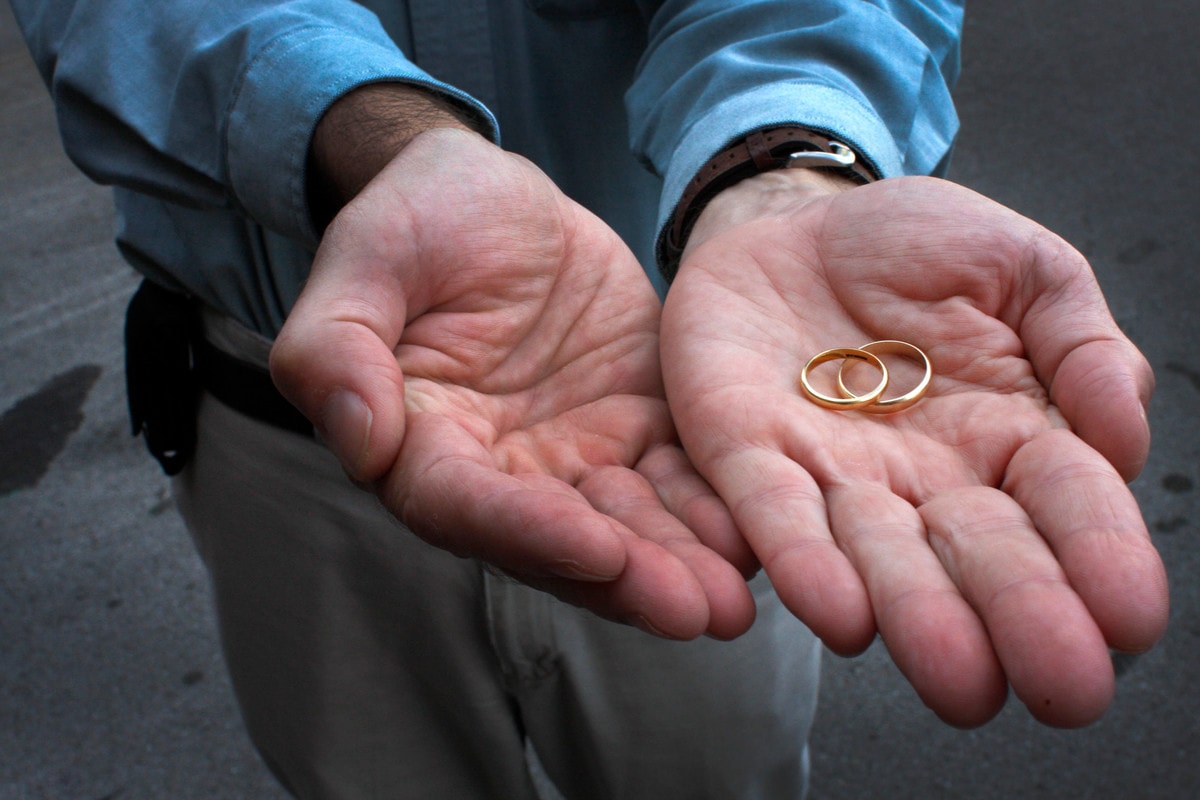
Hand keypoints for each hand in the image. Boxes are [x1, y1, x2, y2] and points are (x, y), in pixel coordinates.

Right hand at [271, 129, 754, 640]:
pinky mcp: (637, 424)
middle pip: (562, 539)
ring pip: (629, 521)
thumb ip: (336, 347)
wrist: (493, 193)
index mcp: (424, 440)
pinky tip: (759, 535)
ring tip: (737, 600)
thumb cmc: (417, 219)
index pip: (467, 505)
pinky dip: (714, 507)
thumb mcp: (366, 259)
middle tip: (696, 611)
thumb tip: (360, 442)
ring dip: (681, 564)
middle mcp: (501, 468)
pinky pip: (679, 472)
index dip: (530, 531)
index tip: (599, 547)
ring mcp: (574, 452)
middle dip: (628, 578)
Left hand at [661, 171, 1168, 725]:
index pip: (1065, 506)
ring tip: (958, 678)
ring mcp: (834, 472)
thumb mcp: (1023, 267)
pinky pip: (775, 514)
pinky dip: (805, 563)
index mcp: (1008, 435)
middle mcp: (925, 478)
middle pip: (979, 556)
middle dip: (1020, 619)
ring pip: (879, 557)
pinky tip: (840, 613)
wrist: (795, 223)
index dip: (1100, 557)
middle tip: (1062, 688)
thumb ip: (1083, 343)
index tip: (1128, 617)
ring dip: (919, 617)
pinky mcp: (747, 454)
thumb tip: (1123, 439)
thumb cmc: (915, 248)